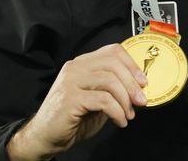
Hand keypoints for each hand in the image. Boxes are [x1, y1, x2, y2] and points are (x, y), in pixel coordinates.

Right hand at [6, 44, 148, 160]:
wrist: (45, 137)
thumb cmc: (71, 118)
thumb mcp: (96, 99)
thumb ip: (112, 90)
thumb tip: (138, 88)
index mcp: (82, 64)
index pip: (112, 51)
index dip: (131, 64)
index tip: (143, 81)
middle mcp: (75, 68)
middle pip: (113, 63)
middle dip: (132, 83)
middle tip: (141, 100)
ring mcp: (70, 82)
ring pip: (110, 80)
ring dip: (125, 100)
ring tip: (128, 114)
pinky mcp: (70, 99)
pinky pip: (103, 100)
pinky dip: (117, 111)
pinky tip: (119, 121)